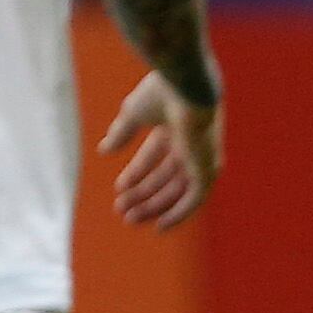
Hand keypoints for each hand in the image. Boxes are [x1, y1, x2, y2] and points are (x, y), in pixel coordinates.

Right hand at [101, 72, 221, 229]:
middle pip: (166, 177)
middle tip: (121, 210)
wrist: (184, 86)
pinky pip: (196, 198)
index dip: (136, 174)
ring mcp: (200, 156)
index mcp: (175, 127)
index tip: (119, 188)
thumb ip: (121, 133)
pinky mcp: (207, 167)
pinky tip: (161, 225)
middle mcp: (191, 143)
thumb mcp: (133, 114)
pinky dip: (179, 213)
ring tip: (130, 219)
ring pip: (178, 191)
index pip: (155, 157)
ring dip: (155, 206)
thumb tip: (104, 150)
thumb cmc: (160, 92)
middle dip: (143, 195)